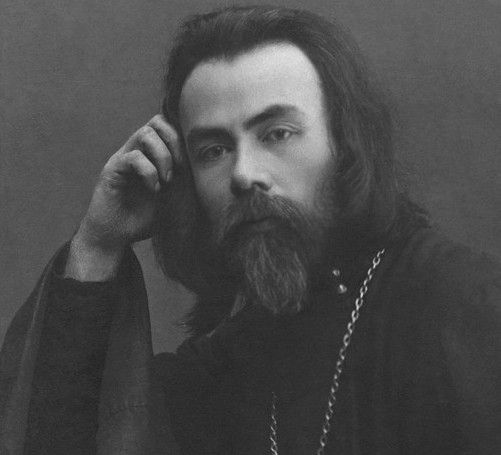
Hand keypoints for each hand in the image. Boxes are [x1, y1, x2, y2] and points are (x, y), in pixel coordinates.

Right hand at [66, 114, 180, 279]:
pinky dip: (149, 172)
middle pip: (157, 122)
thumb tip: (205, 165)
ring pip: (146, 133)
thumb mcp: (174, 197)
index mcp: (152, 154)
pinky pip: (133, 157)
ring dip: (163, 156)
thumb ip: (186, 180)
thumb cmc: (145, 217)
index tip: (191, 163)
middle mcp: (136, 151)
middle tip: (181, 169)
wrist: (116, 237)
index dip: (183, 137)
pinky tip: (154, 189)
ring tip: (167, 180)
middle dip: (175, 142)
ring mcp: (123, 158)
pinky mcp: (113, 170)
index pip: (168, 126)